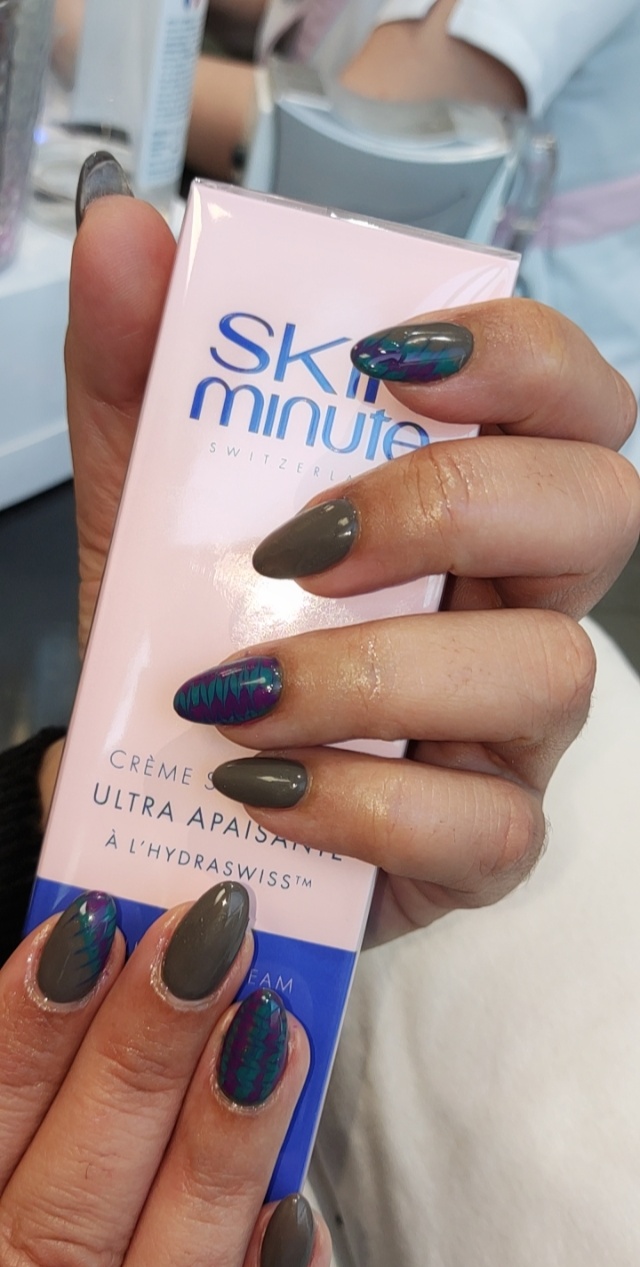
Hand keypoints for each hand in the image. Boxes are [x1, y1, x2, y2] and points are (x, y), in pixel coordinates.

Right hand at [0, 883, 327, 1264]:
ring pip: (170, 1251)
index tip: (87, 926)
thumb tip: (81, 952)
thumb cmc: (39, 1218)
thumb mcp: (10, 1148)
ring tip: (270, 1026)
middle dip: (140, 1053)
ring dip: (220, 1137)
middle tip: (204, 939)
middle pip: (74, 1188)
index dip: (27, 1025)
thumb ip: (26, 1088)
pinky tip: (300, 1206)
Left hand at [175, 306, 639, 942]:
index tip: (385, 361)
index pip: (571, 396)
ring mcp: (517, 727)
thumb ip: (143, 376)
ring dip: (375, 673)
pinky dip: (360, 803)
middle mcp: (519, 599)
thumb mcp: (155, 506)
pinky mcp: (486, 840)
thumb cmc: (204, 642)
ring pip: (549, 670)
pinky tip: (261, 789)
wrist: (170, 802)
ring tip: (239, 691)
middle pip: (600, 507)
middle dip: (449, 504)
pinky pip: (486, 825)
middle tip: (301, 543)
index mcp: (469, 499)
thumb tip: (125, 236)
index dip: (516, 356)